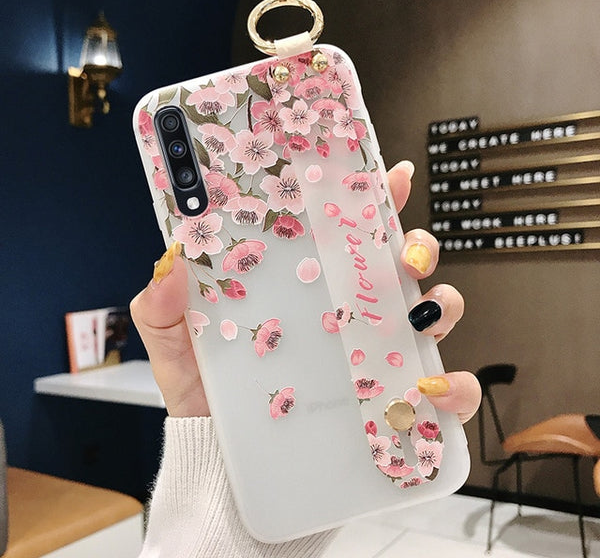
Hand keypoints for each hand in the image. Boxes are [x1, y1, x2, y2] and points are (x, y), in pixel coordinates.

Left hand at [130, 161, 480, 421]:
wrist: (224, 464)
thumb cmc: (208, 398)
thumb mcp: (177, 345)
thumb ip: (162, 305)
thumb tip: (171, 260)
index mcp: (308, 288)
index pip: (348, 233)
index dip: (375, 199)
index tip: (388, 175)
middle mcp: (349, 315)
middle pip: (404, 263)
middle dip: (419, 245)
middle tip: (406, 251)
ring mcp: (375, 356)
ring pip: (436, 314)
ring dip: (443, 304)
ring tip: (421, 312)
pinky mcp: (390, 402)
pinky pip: (440, 390)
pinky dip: (452, 385)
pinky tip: (429, 386)